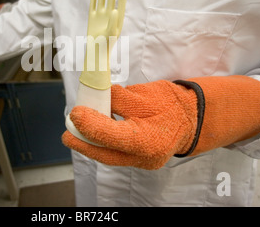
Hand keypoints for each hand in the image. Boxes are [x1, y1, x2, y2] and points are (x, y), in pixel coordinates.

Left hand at [63, 81, 197, 169]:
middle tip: (66, 134)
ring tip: (77, 131)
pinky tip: (94, 133)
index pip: (111, 136)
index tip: (75, 113)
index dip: (89, 124)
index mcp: (148, 139)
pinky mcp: (140, 161)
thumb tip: (98, 98)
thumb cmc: (172, 103)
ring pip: (110, 156)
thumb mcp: (145, 94)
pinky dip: (104, 144)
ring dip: (92, 144)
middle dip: (83, 144)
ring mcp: (143, 163)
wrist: (193, 118)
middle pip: (106, 154)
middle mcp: (145, 157)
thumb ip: (119, 99)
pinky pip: (117, 154)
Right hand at [79, 0, 126, 89]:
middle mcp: (109, 17)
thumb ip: (113, 22)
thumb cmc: (106, 44)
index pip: (120, 7)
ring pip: (102, 3)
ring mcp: (100, 18)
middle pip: (111, 2)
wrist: (96, 50)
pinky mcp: (92, 19)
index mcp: (117, 20)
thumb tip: (114, 9)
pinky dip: (94, 2)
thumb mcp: (111, 33)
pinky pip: (93, 8)